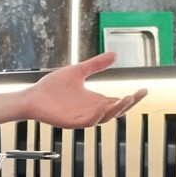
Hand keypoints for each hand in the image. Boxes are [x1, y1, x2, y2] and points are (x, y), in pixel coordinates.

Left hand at [22, 52, 145, 127]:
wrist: (32, 96)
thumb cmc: (53, 86)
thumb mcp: (78, 71)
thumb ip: (96, 64)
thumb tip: (115, 54)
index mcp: (95, 100)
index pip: (118, 101)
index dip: (132, 97)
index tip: (143, 89)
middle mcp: (92, 110)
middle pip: (116, 110)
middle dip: (129, 103)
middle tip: (138, 93)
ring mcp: (82, 117)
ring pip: (104, 117)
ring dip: (116, 109)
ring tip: (126, 98)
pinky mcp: (71, 122)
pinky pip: (88, 121)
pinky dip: (96, 114)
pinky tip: (103, 105)